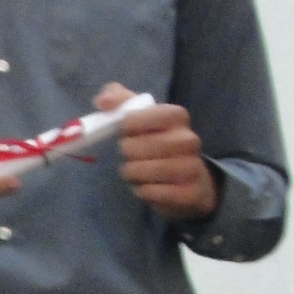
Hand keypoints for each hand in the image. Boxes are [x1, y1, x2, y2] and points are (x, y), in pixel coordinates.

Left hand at [102, 83, 217, 221]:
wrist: (188, 178)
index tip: (123, 130)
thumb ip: (119, 101)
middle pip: (145, 146)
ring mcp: (192, 167)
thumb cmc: (155, 142)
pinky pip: (154, 192)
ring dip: (133, 173)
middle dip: (128, 152)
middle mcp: (189, 140)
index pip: (155, 115)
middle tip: (127, 155)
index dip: (133, 123)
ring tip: (133, 171)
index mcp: (177, 117)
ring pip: (149, 171)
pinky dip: (143, 191)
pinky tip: (145, 186)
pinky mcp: (189, 192)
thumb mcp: (140, 116)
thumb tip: (101, 100)